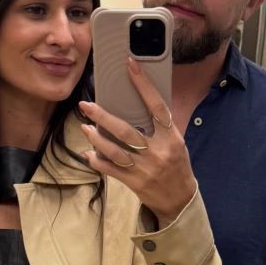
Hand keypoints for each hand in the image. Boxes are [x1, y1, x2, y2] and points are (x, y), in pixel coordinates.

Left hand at [78, 59, 196, 226]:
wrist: (180, 199)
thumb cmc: (177, 166)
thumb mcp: (176, 143)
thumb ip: (160, 127)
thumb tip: (138, 104)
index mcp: (171, 138)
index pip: (157, 106)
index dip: (143, 85)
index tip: (130, 65)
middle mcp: (157, 152)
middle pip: (126, 130)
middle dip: (103, 116)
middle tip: (86, 105)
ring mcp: (144, 169)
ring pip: (114, 150)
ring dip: (96, 138)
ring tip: (85, 127)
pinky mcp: (134, 182)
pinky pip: (110, 170)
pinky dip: (97, 160)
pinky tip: (88, 152)